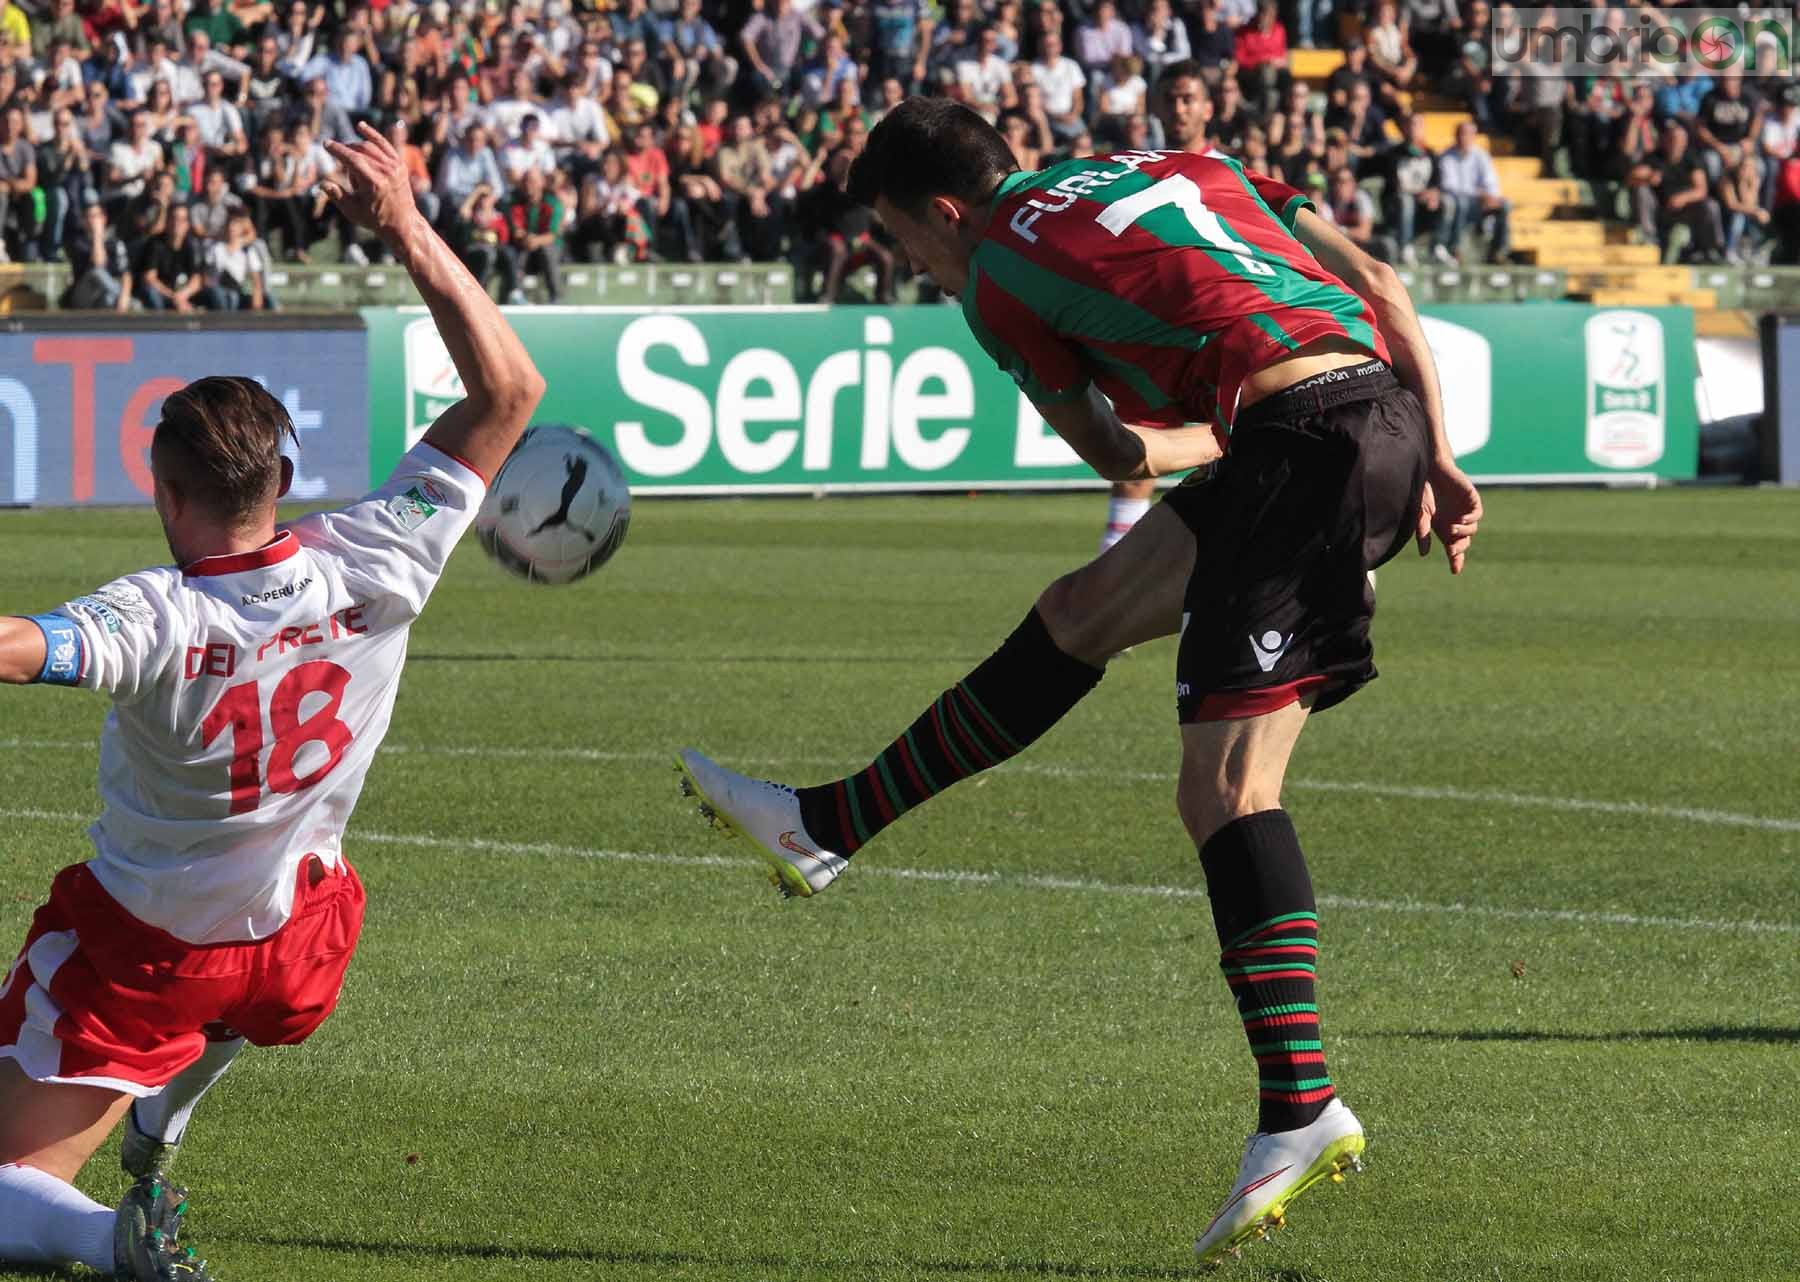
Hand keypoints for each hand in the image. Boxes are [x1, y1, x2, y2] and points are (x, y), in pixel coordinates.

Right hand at [321, 121, 419, 237]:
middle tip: (341, 164)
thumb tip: (322, 183)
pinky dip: (372, 135)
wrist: (402, 223)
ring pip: (370, 147)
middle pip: (360, 151)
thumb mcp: (352, 211)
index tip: (326, 144)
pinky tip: (360, 126)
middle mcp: (387, 172)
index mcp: (374, 183)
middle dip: (346, 152)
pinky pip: (384, 145)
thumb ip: (337, 195)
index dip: (338, 150)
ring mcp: (395, 167)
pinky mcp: (400, 164)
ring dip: (356, 151)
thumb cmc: (374, 218)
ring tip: (353, 168)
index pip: (353, 159)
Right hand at [1416, 457, 1480, 574]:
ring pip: (1471, 530)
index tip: (1455, 571)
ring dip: (1463, 533)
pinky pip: (1477, 514)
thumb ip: (1422, 533)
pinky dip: (1470, 520)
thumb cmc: (1424, 491)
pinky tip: (1461, 521)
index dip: (1455, 560)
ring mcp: (1466, 512)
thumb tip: (1424, 554)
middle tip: (1452, 551)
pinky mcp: (1472, 501)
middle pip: (1463, 543)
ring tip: (1452, 530)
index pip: (1453, 549)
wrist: (1432, 468)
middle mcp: (1456, 523)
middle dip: (1459, 549)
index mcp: (1445, 529)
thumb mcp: (1420, 514)